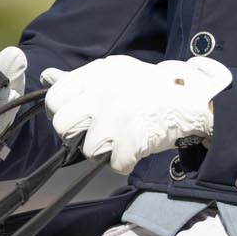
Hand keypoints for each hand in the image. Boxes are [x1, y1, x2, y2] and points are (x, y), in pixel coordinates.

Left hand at [40, 54, 230, 174]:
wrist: (190, 98)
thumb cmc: (148, 88)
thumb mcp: (112, 72)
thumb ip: (78, 78)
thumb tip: (46, 75)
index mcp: (95, 74)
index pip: (55, 100)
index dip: (62, 114)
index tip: (76, 119)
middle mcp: (102, 92)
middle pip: (63, 127)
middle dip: (77, 136)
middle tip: (98, 134)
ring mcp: (117, 115)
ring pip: (88, 149)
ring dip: (105, 150)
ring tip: (123, 138)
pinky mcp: (133, 138)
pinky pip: (115, 163)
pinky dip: (126, 161)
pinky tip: (137, 147)